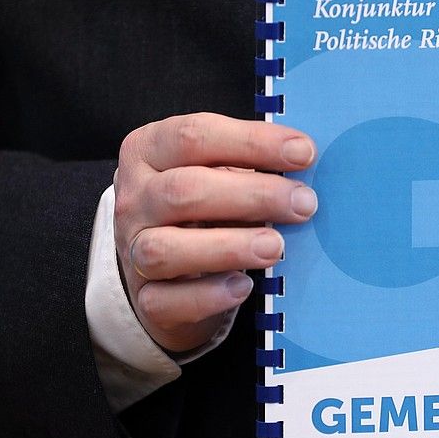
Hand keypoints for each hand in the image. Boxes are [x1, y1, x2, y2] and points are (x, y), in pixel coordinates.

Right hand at [113, 113, 317, 351]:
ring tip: (275, 247)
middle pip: (184, 190)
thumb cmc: (205, 208)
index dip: (253, 142)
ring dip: (228, 247)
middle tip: (303, 203)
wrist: (170, 269)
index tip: (304, 152)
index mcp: (149, 151)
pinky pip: (166, 301)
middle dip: (252, 195)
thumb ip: (252, 165)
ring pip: (166, 249)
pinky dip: (208, 295)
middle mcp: (134, 199)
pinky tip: (243, 286)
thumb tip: (306, 161)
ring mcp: (132, 251)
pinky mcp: (145, 298)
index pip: (194, 137)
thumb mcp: (221, 173)